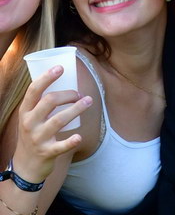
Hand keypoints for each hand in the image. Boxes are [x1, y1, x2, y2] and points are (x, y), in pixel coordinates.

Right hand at [12, 66, 91, 182]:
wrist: (25, 166)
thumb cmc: (33, 134)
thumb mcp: (30, 117)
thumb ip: (41, 101)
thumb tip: (65, 78)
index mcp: (25, 112)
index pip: (33, 90)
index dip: (47, 77)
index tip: (60, 68)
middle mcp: (29, 123)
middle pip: (50, 101)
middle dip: (68, 94)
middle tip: (79, 94)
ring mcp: (37, 139)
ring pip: (58, 120)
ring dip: (76, 109)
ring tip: (88, 101)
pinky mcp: (47, 152)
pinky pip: (60, 146)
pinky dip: (70, 141)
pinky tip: (79, 137)